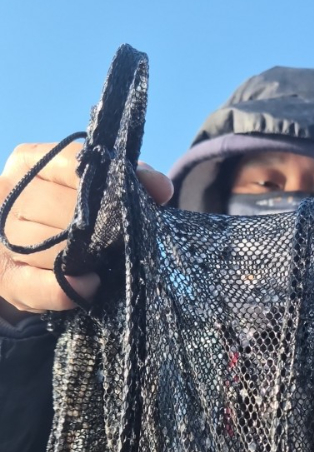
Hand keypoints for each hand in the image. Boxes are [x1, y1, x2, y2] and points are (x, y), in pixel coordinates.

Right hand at [0, 142, 173, 323]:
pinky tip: (91, 284)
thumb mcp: (89, 193)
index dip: (111, 181)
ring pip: (49, 245)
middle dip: (99, 226)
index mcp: (29, 162)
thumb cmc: (65, 218)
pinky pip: (37, 284)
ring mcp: (0, 235)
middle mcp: (8, 191)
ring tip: (106, 262)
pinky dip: (67, 288)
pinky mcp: (4, 277)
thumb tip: (160, 186)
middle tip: (122, 238)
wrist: (25, 261)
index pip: (72, 164)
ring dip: (84, 258)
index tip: (149, 196)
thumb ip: (125, 181)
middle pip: (61, 207)